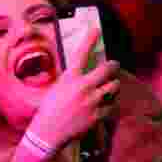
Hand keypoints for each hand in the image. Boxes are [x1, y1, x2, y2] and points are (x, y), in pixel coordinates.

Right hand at [27, 25, 119, 154]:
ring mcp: (92, 102)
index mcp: (69, 79)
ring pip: (114, 87)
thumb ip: (71, 80)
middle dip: (113, 65)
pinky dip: (110, 104)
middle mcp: (82, 88)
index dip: (89, 40)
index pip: (81, 54)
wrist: (48, 132)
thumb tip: (83, 72)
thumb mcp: (57, 88)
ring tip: (110, 86)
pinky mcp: (98, 116)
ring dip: (113, 85)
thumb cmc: (49, 109)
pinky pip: (112, 105)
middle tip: (114, 65)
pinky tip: (105, 104)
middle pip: (107, 70)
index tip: (95, 29)